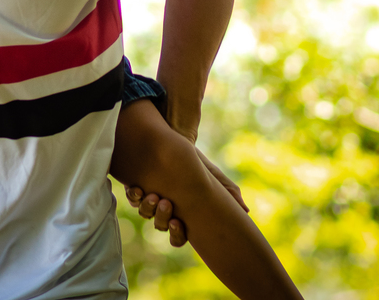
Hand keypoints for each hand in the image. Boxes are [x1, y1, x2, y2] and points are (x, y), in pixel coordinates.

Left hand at [123, 148, 248, 247]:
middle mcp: (165, 209)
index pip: (177, 237)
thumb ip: (229, 192)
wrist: (179, 141)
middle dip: (161, 219)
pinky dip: (133, 195)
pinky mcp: (139, 185)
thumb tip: (246, 212)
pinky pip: (132, 197)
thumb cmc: (198, 163)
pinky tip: (138, 188)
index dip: (176, 236)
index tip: (177, 224)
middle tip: (166, 204)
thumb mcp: (214, 177)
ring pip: (144, 213)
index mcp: (182, 215)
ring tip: (153, 195)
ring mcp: (150, 198)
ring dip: (147, 207)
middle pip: (159, 226)